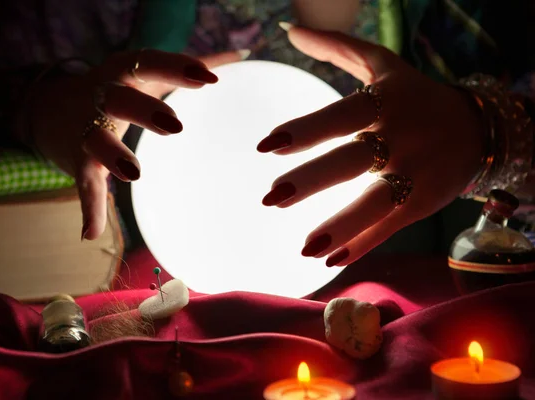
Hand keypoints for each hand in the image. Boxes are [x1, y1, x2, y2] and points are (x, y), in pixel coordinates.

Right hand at [28, 49, 242, 240]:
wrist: (50, 107)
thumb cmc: (115, 88)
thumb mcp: (147, 73)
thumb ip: (190, 66)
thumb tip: (242, 53)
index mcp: (124, 72)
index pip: (149, 62)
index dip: (177, 68)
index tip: (209, 78)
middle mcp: (102, 96)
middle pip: (119, 99)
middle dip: (144, 109)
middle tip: (174, 124)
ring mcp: (87, 129)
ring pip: (96, 140)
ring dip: (113, 155)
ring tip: (134, 173)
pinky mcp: (76, 160)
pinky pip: (83, 184)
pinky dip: (88, 208)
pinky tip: (90, 233)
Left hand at [257, 25, 485, 266]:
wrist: (478, 128)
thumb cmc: (416, 96)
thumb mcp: (384, 65)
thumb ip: (338, 47)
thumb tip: (290, 29)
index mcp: (385, 103)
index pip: (341, 116)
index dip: (307, 130)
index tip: (267, 146)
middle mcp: (400, 138)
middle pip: (353, 161)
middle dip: (313, 180)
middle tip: (271, 196)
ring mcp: (414, 174)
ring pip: (375, 202)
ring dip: (341, 226)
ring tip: (304, 247)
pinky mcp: (424, 202)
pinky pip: (390, 225)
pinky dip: (363, 243)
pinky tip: (330, 260)